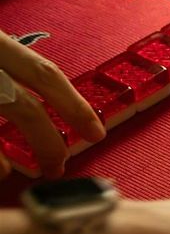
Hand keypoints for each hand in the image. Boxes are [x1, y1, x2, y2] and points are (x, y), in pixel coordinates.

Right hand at [0, 31, 105, 178]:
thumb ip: (8, 61)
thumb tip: (30, 99)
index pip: (45, 74)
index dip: (74, 106)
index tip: (96, 134)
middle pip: (22, 106)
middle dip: (45, 141)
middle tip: (57, 166)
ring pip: (1, 110)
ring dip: (1, 152)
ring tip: (7, 173)